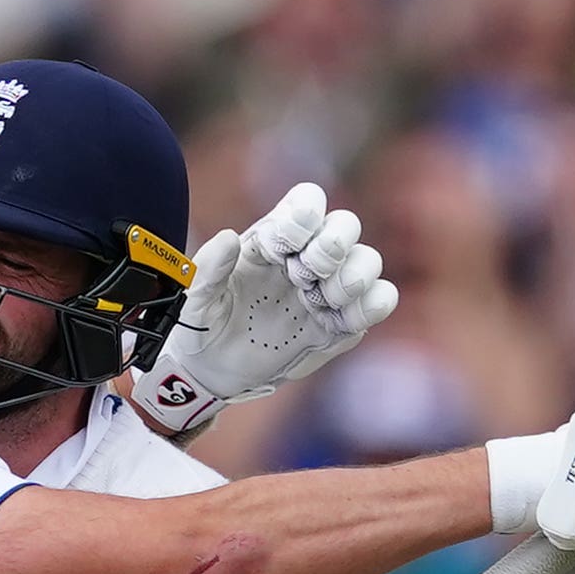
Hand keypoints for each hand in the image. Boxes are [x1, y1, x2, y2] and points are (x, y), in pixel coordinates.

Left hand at [132, 182, 399, 434]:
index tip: (285, 247)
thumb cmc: (204, 325)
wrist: (214, 371)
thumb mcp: (195, 300)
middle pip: (346, 225)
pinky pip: (378, 302)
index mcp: (273, 239)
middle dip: (332, 246)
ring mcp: (327, 290)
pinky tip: (336, 322)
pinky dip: (370, 308)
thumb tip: (227, 238)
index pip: (307, 202)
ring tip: (321, 301)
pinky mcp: (340, 325)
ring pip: (368, 261)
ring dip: (351, 278)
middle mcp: (306, 257)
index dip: (305, 215)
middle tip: (305, 276)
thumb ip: (208, 270)